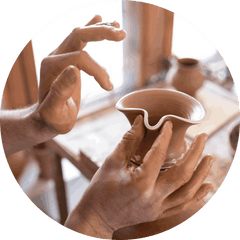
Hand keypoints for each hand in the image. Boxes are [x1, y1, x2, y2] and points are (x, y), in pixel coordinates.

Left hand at [36, 15, 125, 133]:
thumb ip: (60, 92)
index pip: (80, 59)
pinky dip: (90, 29)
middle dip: (101, 33)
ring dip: (99, 29)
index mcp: (51, 67)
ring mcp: (61, 55)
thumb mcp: (55, 112)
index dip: (98, 71)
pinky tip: (99, 20)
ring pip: (80, 34)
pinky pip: (79, 39)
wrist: (47, 118)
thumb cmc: (52, 118)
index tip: (109, 87)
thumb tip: (74, 69)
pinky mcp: (68, 58)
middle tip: (122, 34)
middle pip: (78, 35)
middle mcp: (54, 56)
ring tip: (118, 27)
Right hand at [65, 115, 213, 238]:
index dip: (164, 136)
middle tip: (203, 136)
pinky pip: (183, 205)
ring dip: (201, 173)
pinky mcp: (158, 213)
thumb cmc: (100, 189)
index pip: (158, 155)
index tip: (168, 124)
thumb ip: (129, 141)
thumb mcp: (112, 162)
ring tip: (210, 157)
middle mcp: (152, 197)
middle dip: (195, 153)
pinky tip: (207, 184)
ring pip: (188, 191)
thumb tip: (141, 121)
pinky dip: (197, 194)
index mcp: (139, 183)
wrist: (96, 217)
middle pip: (182, 174)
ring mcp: (158, 208)